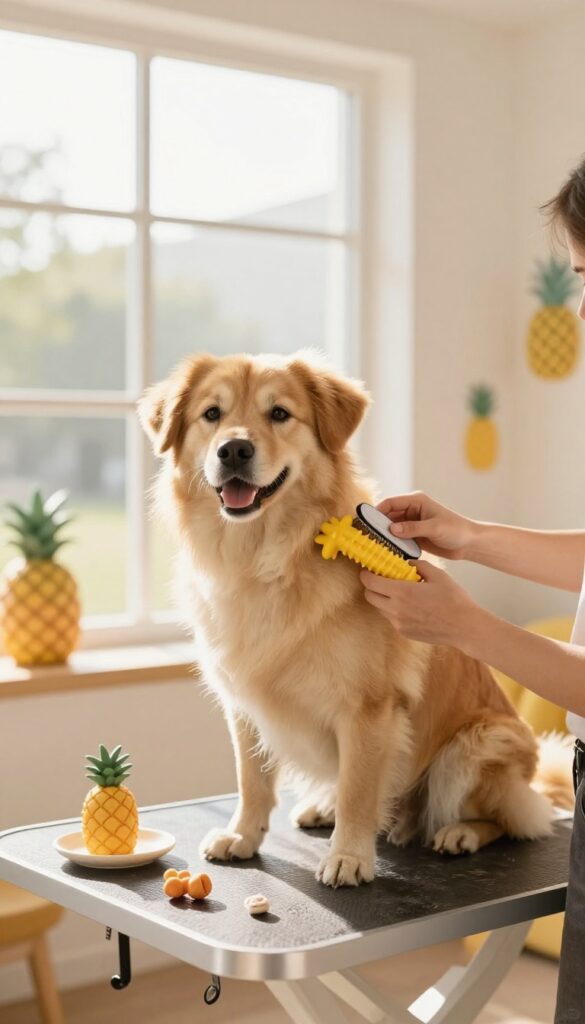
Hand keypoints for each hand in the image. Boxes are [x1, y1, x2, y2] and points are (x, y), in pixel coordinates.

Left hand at [360, 561, 480, 646]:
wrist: (464, 627)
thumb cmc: (453, 599)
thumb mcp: (437, 574)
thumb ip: (417, 566)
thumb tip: (406, 563)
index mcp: (402, 592)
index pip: (370, 582)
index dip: (366, 575)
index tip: (369, 570)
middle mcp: (396, 610)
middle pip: (369, 596)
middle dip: (371, 587)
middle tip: (380, 580)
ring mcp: (399, 623)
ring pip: (379, 608)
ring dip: (383, 599)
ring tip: (398, 593)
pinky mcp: (404, 632)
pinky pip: (391, 619)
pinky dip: (393, 610)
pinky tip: (409, 606)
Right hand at [376, 491, 476, 560]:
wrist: (469, 543)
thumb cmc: (456, 530)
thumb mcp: (434, 528)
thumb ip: (413, 528)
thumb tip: (392, 529)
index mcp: (416, 501)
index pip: (391, 503)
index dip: (377, 511)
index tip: (366, 522)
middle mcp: (412, 510)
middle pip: (388, 516)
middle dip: (378, 525)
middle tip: (368, 537)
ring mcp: (412, 524)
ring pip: (391, 528)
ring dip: (385, 536)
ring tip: (375, 546)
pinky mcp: (414, 536)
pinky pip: (398, 539)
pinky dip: (392, 544)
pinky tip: (386, 552)